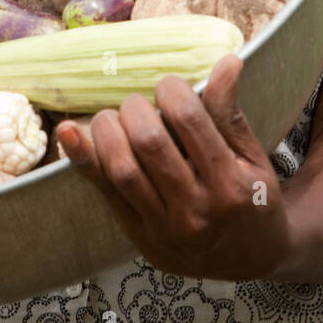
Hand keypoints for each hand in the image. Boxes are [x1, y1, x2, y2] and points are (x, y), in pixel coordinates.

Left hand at [56, 55, 291, 281]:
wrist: (249, 261)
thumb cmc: (252, 199)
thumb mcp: (253, 157)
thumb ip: (230, 113)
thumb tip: (227, 61)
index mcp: (231, 184)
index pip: (189, 120)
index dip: (171, 89)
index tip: (170, 87)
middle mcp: (196, 210)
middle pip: (148, 142)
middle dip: (136, 108)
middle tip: (141, 104)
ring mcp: (164, 228)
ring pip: (121, 168)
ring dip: (108, 129)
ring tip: (115, 118)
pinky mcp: (139, 236)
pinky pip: (105, 192)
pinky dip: (82, 159)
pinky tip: (68, 132)